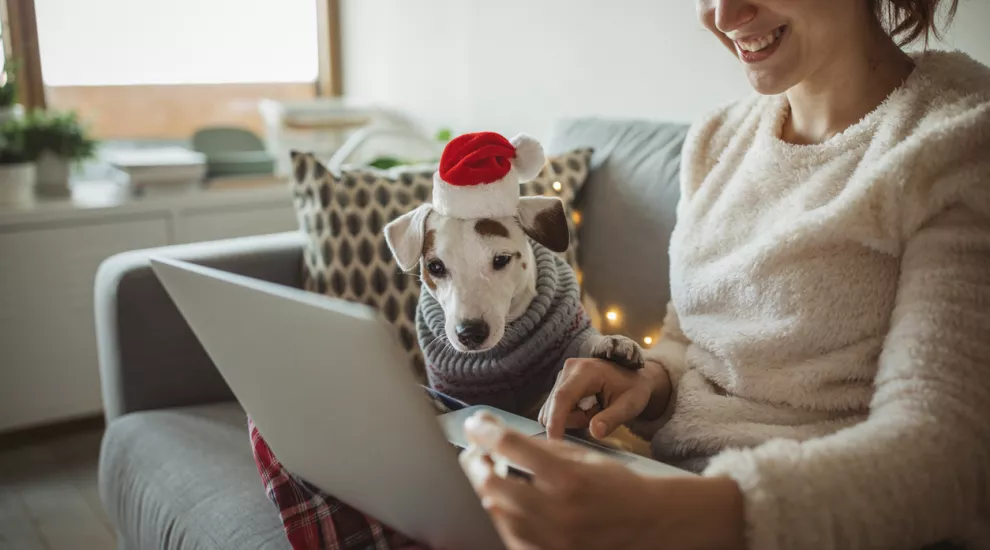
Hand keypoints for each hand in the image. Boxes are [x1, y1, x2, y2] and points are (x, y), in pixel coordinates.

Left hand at [459, 412, 746, 549]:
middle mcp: (559, 510)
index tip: (475, 423)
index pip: (511, 447)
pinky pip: (509, 537)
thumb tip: (496, 435)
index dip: (485, 431)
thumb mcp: (582, 455)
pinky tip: (502, 504)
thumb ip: (540, 447)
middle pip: (491, 485)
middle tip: (475, 453)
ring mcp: (553, 539)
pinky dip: (499, 518)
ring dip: (484, 491)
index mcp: (568, 476)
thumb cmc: (614, 484)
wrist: (648, 523)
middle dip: (476, 464)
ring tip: (486, 476)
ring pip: (494, 514)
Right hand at [539, 358, 670, 439]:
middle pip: (557, 407)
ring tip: (596, 410)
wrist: (631, 376)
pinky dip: (571, 415)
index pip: (563, 397)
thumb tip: (595, 432)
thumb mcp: (630, 405)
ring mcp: (562, 375)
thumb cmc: (633, 389)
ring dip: (574, 418)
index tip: (553, 442)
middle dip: (576, 420)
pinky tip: (587, 408)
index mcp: (586, 370)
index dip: (555, 420)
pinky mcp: (559, 383)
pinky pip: (556, 409)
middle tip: (601, 414)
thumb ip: (612, 419)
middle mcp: (569, 369)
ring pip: (555, 410)